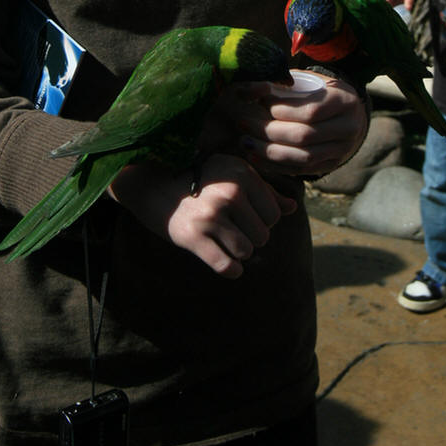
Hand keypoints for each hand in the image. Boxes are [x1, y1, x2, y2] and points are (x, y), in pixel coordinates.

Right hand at [108, 153, 296, 279]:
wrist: (152, 184)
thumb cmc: (198, 179)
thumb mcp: (232, 174)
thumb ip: (264, 190)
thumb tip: (292, 208)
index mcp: (242, 175)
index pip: (274, 215)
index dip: (261, 221)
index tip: (243, 217)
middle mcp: (229, 193)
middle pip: (262, 236)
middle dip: (250, 237)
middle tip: (229, 228)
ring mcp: (211, 216)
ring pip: (246, 251)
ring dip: (237, 252)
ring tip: (222, 239)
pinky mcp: (193, 237)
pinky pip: (227, 266)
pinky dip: (230, 270)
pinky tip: (224, 262)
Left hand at [230, 72, 368, 178]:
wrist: (348, 113)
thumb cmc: (319, 92)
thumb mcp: (305, 80)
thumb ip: (277, 84)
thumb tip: (244, 90)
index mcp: (344, 100)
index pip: (310, 111)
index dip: (282, 109)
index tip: (259, 102)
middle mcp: (348, 128)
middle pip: (304, 136)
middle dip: (269, 131)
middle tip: (243, 123)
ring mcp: (342, 150)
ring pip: (303, 157)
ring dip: (269, 152)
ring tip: (246, 142)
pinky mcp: (331, 165)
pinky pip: (302, 170)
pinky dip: (276, 165)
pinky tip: (256, 157)